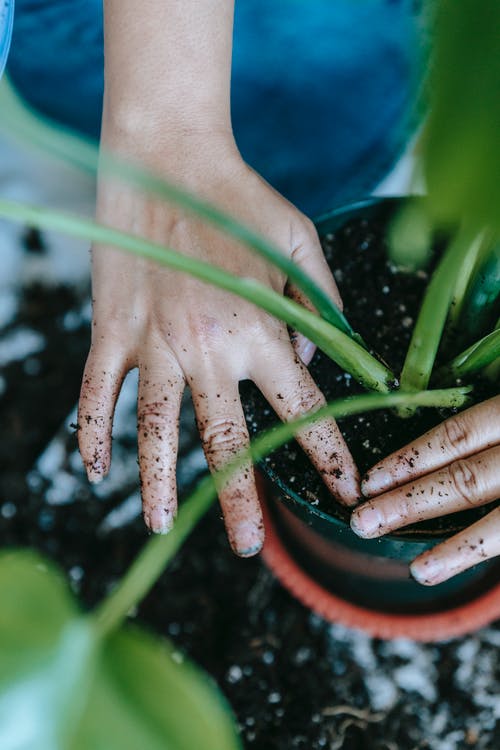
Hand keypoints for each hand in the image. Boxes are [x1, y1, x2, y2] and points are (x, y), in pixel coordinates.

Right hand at [78, 134, 359, 556]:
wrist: (166, 158)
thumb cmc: (240, 199)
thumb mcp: (302, 243)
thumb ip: (323, 305)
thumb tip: (321, 361)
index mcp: (261, 329)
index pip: (304, 409)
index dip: (328, 455)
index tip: (343, 492)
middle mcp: (208, 347)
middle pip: (227, 440)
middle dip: (240, 500)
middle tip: (245, 546)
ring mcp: (154, 342)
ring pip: (156, 430)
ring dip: (158, 483)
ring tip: (161, 525)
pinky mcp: (112, 330)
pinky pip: (97, 393)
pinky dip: (93, 434)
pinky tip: (96, 470)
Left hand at [350, 396, 499, 583]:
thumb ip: (483, 411)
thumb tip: (439, 420)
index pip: (458, 435)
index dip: (411, 459)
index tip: (370, 480)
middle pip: (467, 480)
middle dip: (411, 503)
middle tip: (364, 522)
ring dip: (458, 549)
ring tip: (420, 571)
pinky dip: (484, 552)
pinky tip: (460, 568)